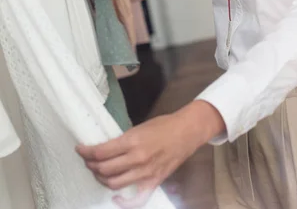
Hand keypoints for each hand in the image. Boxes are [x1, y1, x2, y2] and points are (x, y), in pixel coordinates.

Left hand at [76, 101, 224, 203]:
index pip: (101, 152)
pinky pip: (135, 200)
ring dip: (102, 178)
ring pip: (114, 183)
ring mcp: (145, 173)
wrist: (186, 132)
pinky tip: (115, 197)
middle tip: (88, 160)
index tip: (80, 149)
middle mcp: (137, 159)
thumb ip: (124, 139)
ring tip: (99, 172)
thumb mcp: (140, 126)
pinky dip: (122, 202)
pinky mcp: (153, 182)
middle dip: (91, 165)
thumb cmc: (164, 125)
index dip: (87, 152)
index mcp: (132, 141)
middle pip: (104, 169)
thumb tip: (107, 147)